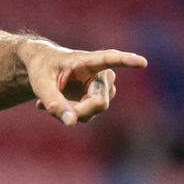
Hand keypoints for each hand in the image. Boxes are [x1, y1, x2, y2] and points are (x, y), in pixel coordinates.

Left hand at [22, 45, 147, 125]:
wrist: (41, 66)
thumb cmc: (41, 70)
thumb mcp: (40, 85)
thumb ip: (54, 103)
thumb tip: (71, 124)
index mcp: (86, 60)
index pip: (109, 59)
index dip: (126, 61)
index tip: (142, 62)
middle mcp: (101, 72)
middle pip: (100, 101)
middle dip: (78, 110)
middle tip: (50, 108)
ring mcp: (103, 86)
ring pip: (96, 109)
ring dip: (73, 111)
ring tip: (49, 101)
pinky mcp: (99, 97)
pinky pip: (89, 114)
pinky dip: (71, 114)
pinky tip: (52, 106)